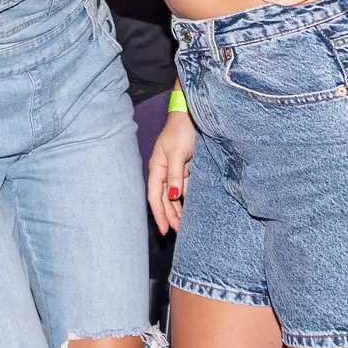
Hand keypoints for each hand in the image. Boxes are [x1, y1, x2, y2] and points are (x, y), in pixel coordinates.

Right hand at [146, 110, 196, 234]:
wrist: (192, 115)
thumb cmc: (181, 131)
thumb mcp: (178, 152)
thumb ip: (175, 174)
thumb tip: (173, 196)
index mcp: (157, 168)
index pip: (155, 196)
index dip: (159, 214)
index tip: (165, 229)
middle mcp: (164, 172)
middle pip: (165, 199)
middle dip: (170, 216)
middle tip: (178, 232)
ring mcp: (175, 170)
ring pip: (175, 196)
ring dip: (179, 210)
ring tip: (184, 225)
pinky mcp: (186, 168)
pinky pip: (185, 187)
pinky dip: (187, 199)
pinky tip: (191, 209)